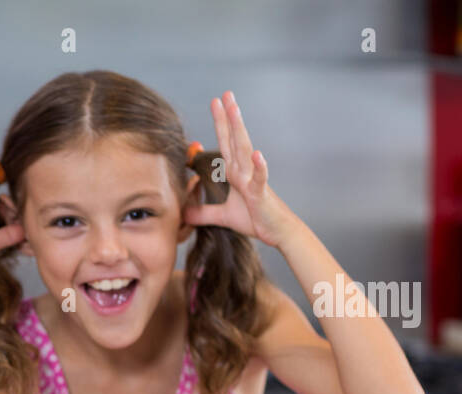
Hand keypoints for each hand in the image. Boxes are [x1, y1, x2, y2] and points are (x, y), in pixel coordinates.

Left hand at [183, 91, 295, 248]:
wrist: (278, 232)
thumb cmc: (255, 219)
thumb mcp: (222, 217)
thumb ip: (203, 213)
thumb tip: (184, 215)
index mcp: (236, 173)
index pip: (225, 144)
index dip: (220, 124)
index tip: (215, 103)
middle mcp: (244, 171)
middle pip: (234, 139)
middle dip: (228, 117)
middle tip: (225, 94)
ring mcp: (253, 180)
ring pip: (244, 150)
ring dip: (239, 129)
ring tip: (235, 109)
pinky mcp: (261, 194)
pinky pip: (260, 178)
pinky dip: (259, 166)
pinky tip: (257, 153)